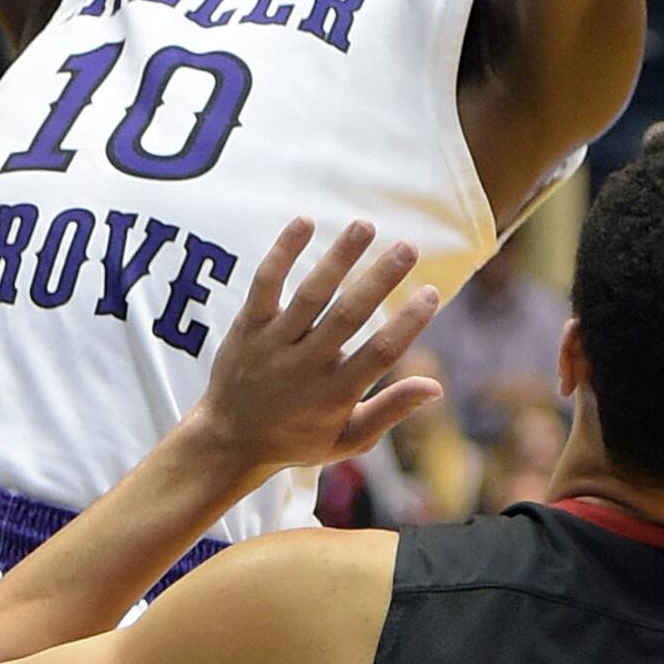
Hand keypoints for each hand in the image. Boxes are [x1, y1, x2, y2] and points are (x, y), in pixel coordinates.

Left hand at [181, 219, 441, 479]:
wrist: (228, 441)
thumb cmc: (298, 438)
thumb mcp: (348, 439)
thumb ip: (390, 410)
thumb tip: (436, 385)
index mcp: (335, 394)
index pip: (379, 353)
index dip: (408, 323)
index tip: (431, 292)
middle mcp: (304, 366)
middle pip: (347, 317)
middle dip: (379, 280)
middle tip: (408, 247)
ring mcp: (273, 344)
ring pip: (309, 295)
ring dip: (338, 258)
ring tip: (365, 226)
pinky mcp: (247, 327)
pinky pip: (265, 285)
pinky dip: (282, 253)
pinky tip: (305, 222)